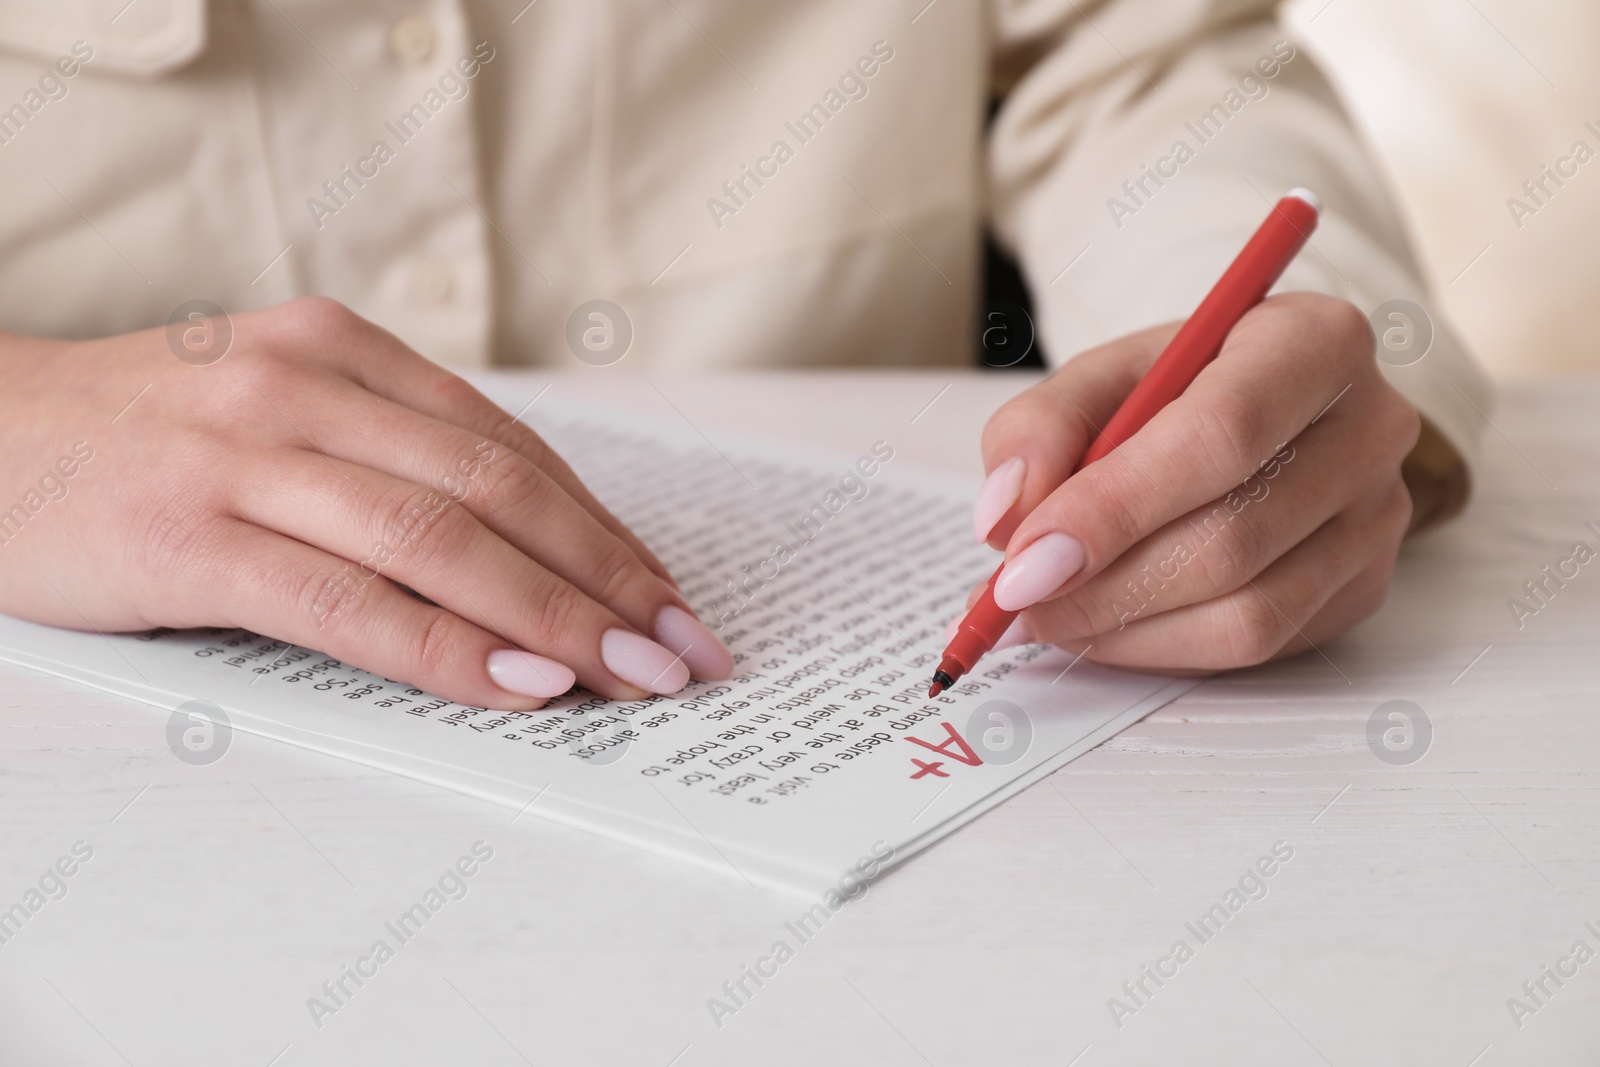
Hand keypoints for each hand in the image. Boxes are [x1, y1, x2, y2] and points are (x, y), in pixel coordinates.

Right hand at [0, 297, 730, 708]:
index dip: (605, 528)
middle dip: (610, 578)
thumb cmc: (145, 441)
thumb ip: (388, 454)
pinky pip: (347, 601)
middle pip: (500, 488)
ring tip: (634, 677)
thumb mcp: (279, 409)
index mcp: (343, 349)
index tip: (669, 596)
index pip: (511, 448)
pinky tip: (519, 683)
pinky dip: (446, 646)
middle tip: (685, 649)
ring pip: (441, 540)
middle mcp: (307, 385)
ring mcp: (248, 455)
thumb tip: (531, 550)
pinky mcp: (192, 536)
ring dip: (556, 617)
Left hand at [971, 292, 1419, 671]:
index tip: (1025, 560)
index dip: (1113, 508)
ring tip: (1050, 614)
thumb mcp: (1099, 379)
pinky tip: (1106, 626)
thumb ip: (1038, 430)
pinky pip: (1262, 647)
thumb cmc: (1176, 390)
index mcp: (1312, 341)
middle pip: (1232, 538)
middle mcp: (1370, 427)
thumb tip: (1008, 516)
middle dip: (1105, 585)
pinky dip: (1165, 648)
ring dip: (1128, 630)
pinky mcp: (1366, 587)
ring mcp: (1379, 517)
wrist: (1254, 414)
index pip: (1218, 436)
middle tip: (1019, 600)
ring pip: (1251, 612)